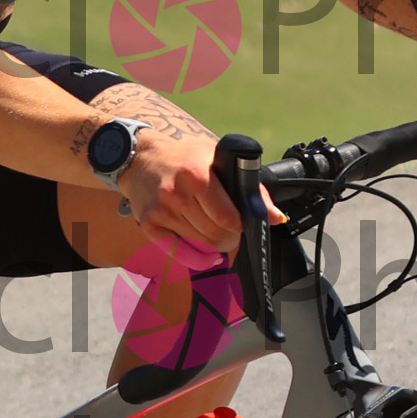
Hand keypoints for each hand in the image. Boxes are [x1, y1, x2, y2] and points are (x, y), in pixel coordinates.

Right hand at [117, 131, 247, 255]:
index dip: (240, 226)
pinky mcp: (149, 225)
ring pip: (201, 245)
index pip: (228, 218)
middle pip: (216, 235)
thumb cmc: (184, 157)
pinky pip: (181, 255)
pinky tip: (207, 255)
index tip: (241, 222)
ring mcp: (161, 211)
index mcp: (197, 174)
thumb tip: (275, 217)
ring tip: (216, 233)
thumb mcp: (218, 160)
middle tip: (232, 232)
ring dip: (215, 246)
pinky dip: (199, 260)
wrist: (141, 158)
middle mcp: (177, 194)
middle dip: (231, 239)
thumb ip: (250, 188)